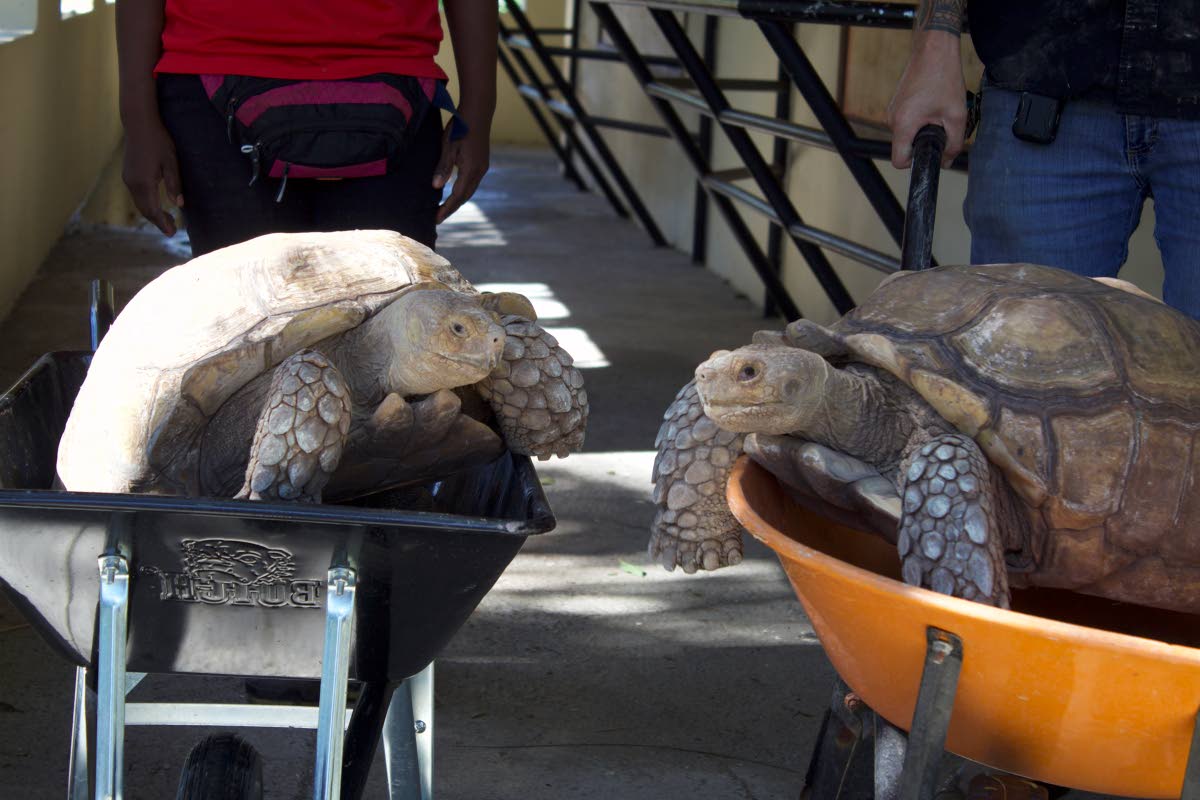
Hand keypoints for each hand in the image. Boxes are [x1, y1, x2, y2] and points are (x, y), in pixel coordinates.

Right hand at [122, 114, 182, 235]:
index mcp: (144, 182)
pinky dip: (147, 204)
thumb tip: (179, 204)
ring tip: (168, 219)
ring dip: (152, 213)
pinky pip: (137, 195)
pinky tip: (157, 205)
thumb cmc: (158, 140)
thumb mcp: (171, 161)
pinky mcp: (128, 174)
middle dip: (158, 221)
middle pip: (145, 210)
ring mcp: (128, 178)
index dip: (162, 223)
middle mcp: (132, 183)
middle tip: (172, 230)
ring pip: (140, 203)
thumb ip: (174, 183)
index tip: (172, 233)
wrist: (138, 123)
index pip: (153, 210)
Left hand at [432, 120, 489, 223]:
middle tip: (438, 218)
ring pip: (469, 190)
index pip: (457, 196)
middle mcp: (479, 172)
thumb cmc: (461, 127)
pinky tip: (455, 191)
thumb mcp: (448, 146)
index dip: (446, 208)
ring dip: (458, 200)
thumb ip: (443, 167)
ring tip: (445, 208)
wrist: (479, 112)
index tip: (436, 219)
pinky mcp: (482, 162)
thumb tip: (436, 187)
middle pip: (465, 196)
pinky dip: (462, 191)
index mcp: (471, 170)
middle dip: (452, 208)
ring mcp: (482, 167)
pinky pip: (472, 183)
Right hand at [887, 35, 966, 168]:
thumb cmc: (943, 77)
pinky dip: (918, 120)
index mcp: (903, 124)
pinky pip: (905, 122)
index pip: (899, 160)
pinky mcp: (895, 104)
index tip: (930, 153)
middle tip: (942, 126)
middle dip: (922, 143)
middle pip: (904, 147)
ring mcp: (891, 111)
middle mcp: (892, 119)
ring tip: (938, 112)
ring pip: (905, 134)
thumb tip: (947, 161)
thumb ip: (954, 144)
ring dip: (922, 130)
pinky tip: (932, 105)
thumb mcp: (956, 115)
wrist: (934, 50)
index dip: (915, 162)